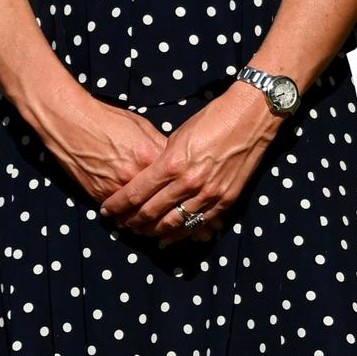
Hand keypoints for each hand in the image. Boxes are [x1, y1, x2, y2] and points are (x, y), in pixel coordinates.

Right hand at [47, 92, 167, 211]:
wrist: (70, 121)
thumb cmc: (105, 119)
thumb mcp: (140, 125)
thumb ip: (158, 144)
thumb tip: (171, 157)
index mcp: (149, 155)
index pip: (172, 179)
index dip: (175, 185)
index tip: (177, 190)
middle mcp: (134, 175)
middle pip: (156, 200)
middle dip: (164, 208)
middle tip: (169, 214)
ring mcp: (115, 187)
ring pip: (137, 213)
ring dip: (143, 219)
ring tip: (149, 223)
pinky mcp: (99, 194)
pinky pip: (117, 211)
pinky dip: (123, 214)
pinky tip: (127, 216)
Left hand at [98, 82, 277, 247]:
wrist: (249, 117)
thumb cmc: (211, 120)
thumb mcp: (177, 136)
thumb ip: (161, 160)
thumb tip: (148, 177)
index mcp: (171, 164)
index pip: (135, 193)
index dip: (118, 205)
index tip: (107, 211)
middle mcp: (187, 182)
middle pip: (150, 212)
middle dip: (131, 222)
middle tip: (121, 225)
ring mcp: (208, 194)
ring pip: (173, 223)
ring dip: (153, 231)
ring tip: (140, 233)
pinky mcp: (225, 200)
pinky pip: (198, 224)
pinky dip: (180, 233)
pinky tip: (168, 238)